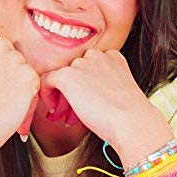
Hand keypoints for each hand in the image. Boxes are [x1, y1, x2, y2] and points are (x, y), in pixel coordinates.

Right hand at [0, 19, 39, 157]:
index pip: (8, 52)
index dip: (2, 72)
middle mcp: (2, 46)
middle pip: (21, 62)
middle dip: (14, 79)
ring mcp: (17, 61)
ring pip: (29, 74)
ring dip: (22, 90)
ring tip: (3, 101)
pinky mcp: (30, 77)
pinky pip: (37, 87)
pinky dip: (29, 100)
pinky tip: (11, 106)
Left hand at [38, 48, 160, 151]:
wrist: (130, 121)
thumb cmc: (129, 115)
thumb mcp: (119, 92)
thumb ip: (102, 85)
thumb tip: (83, 94)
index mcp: (112, 57)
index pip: (89, 65)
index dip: (84, 84)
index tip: (86, 101)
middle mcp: (96, 55)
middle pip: (75, 70)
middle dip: (72, 90)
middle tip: (72, 111)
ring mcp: (81, 63)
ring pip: (61, 76)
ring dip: (62, 95)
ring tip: (66, 114)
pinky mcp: (67, 75)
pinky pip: (46, 80)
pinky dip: (47, 95)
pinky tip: (54, 109)